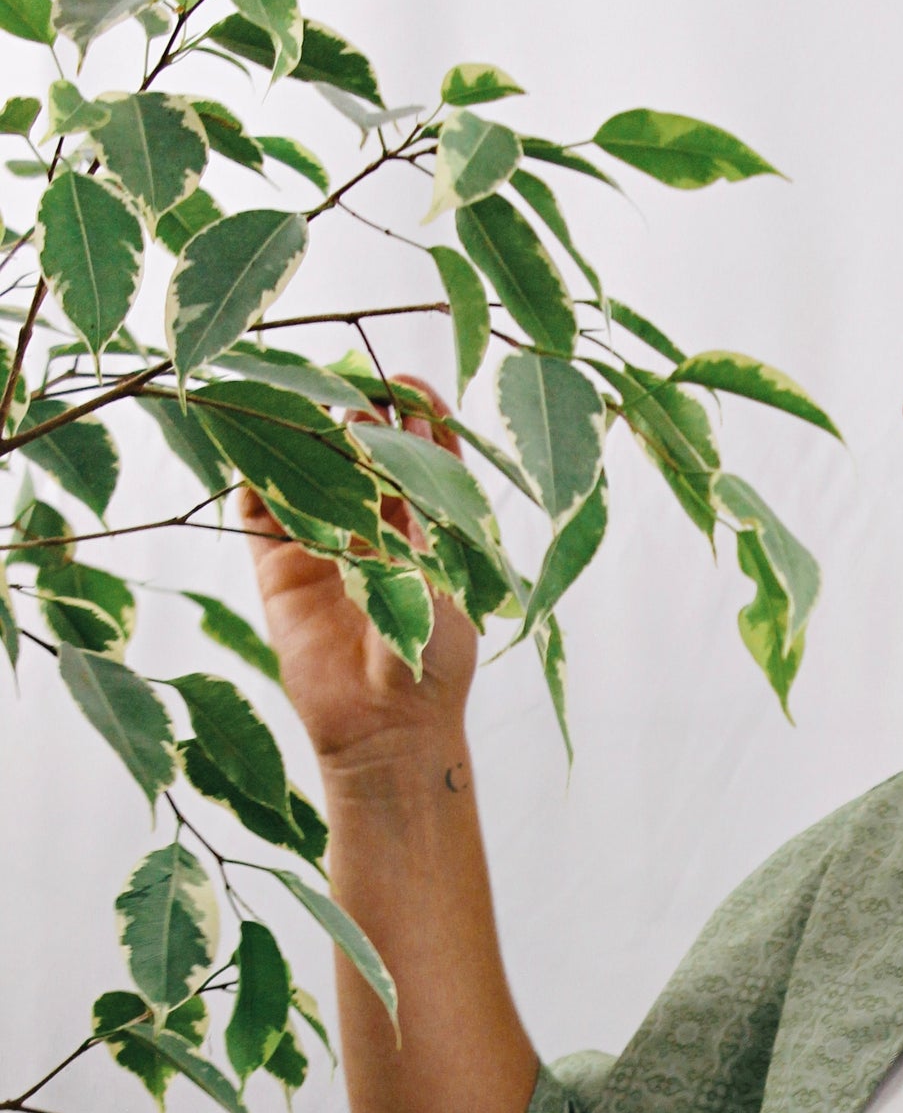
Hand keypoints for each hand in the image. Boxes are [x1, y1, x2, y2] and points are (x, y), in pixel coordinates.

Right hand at [242, 372, 478, 764]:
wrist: (389, 728)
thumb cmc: (434, 657)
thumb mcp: (442, 569)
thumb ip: (421, 502)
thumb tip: (410, 425)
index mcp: (425, 527)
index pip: (417, 451)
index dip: (412, 412)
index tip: (407, 384)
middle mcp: (370, 527)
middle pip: (358, 448)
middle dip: (354, 412)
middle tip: (352, 388)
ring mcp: (321, 543)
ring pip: (304, 469)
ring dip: (299, 432)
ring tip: (298, 396)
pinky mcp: (277, 568)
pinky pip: (256, 510)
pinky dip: (249, 470)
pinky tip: (251, 434)